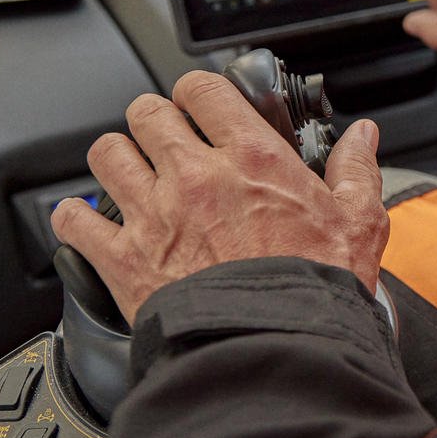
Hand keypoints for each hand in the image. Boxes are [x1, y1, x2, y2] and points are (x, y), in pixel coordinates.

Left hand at [50, 71, 388, 324]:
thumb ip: (356, 170)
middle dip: (155, 120)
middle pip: (146, 112)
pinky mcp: (123, 258)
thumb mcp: (358, 221)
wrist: (275, 347)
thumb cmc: (316, 288)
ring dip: (117, 159)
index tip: (203, 106)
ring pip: (107, 154)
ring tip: (132, 173)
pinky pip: (74, 220)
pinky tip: (92, 222)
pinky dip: (76, 218)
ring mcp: (154, 214)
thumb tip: (363, 136)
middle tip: (168, 139)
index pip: (203, 90)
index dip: (199, 92)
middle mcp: (196, 176)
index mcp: (253, 159)